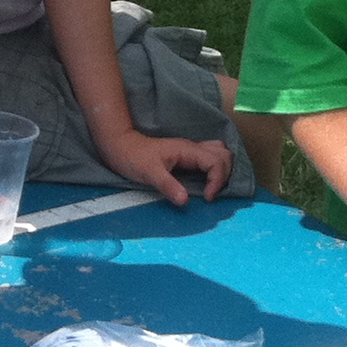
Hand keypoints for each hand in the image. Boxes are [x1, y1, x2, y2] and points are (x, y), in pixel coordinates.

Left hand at [93, 127, 230, 205]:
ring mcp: (190, 151)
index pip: (216, 162)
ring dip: (223, 170)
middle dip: (225, 175)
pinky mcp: (186, 156)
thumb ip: (168, 186)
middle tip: (212, 193)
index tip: (207, 198)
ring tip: (213, 188)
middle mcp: (193, 148)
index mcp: (188, 150)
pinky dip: (215, 169)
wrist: (120, 146)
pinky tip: (206, 182)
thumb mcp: (149, 173)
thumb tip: (185, 201)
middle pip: (225, 155)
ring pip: (220, 154)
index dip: (217, 181)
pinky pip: (210, 158)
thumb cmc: (133, 158)